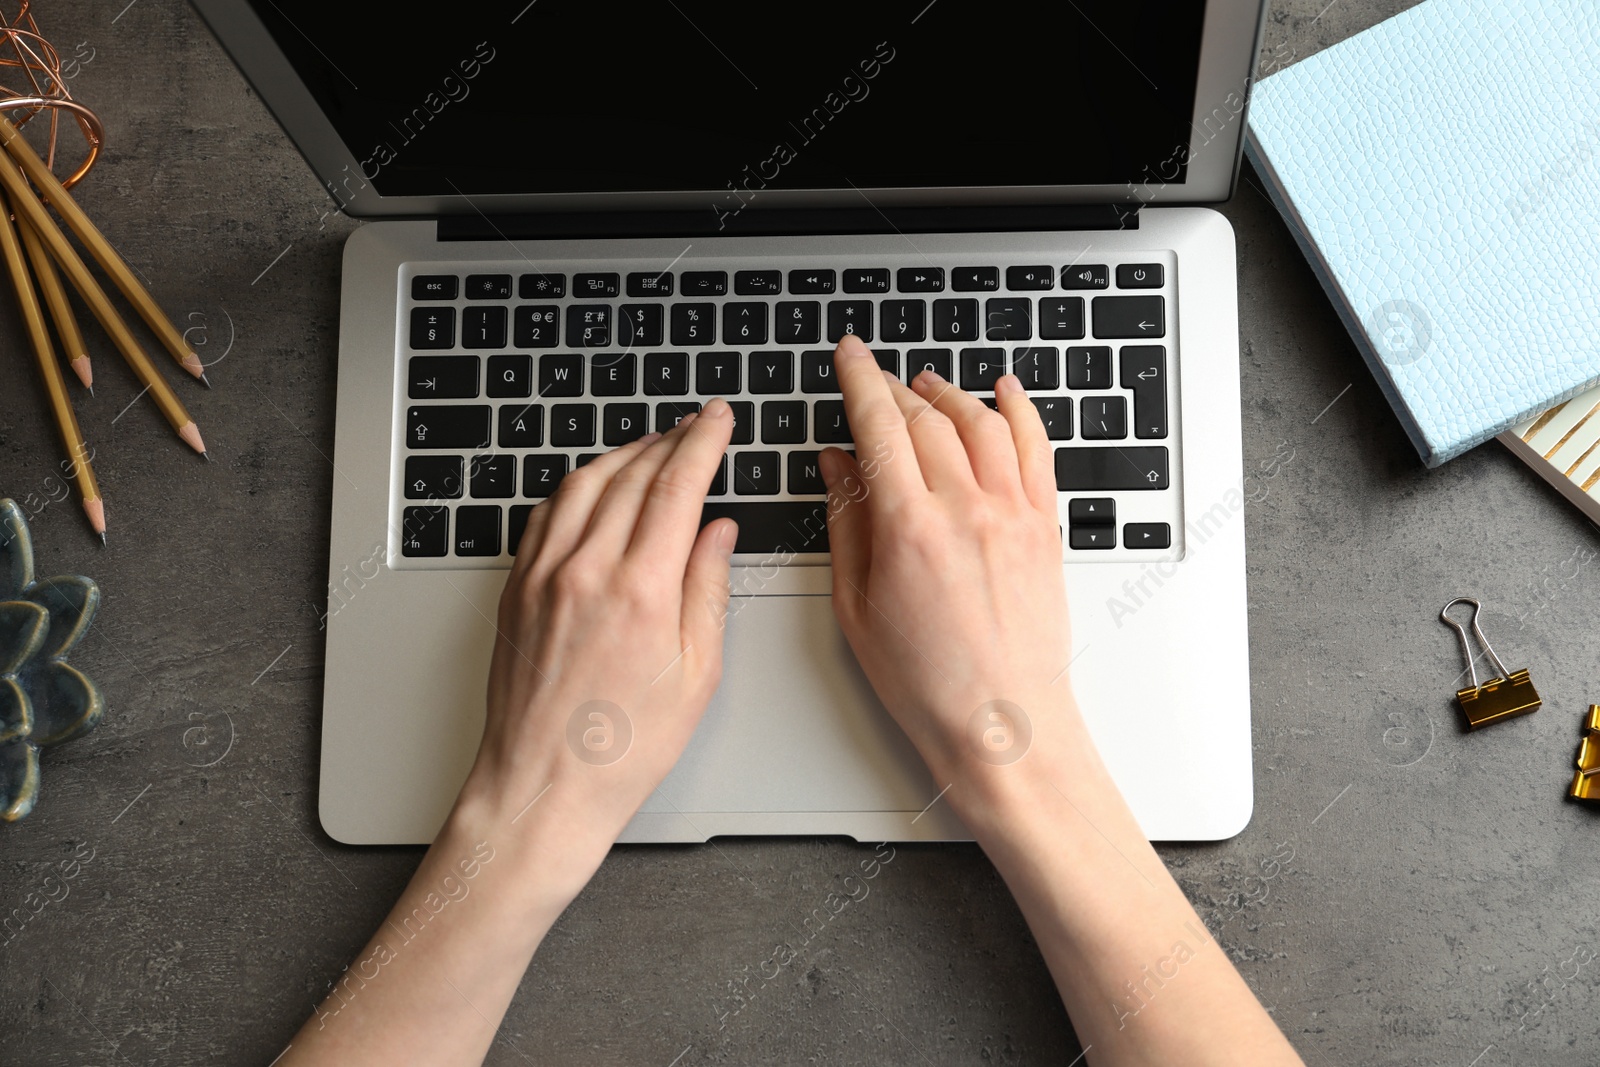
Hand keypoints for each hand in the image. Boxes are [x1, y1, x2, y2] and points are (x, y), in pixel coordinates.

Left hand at [466, 399, 736, 848]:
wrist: (542, 789)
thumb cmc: (622, 750)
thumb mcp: (696, 675)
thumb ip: (707, 589)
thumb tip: (717, 531)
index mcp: (639, 591)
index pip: (676, 486)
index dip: (702, 442)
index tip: (718, 419)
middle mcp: (584, 571)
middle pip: (632, 474)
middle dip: (670, 439)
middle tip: (696, 425)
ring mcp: (542, 576)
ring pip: (584, 483)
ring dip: (623, 453)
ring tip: (653, 446)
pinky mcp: (516, 589)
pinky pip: (546, 514)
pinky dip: (577, 485)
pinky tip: (595, 486)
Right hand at [820, 335, 1073, 789]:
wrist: (1003, 726)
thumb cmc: (928, 684)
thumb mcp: (856, 607)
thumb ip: (846, 524)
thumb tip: (838, 464)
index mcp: (909, 529)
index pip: (880, 426)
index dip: (860, 379)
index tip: (849, 355)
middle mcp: (966, 510)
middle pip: (926, 418)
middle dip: (895, 387)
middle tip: (875, 377)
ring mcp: (1013, 515)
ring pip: (981, 422)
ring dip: (949, 392)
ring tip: (927, 384)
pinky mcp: (1045, 528)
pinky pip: (1036, 448)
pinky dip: (1020, 410)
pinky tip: (1005, 391)